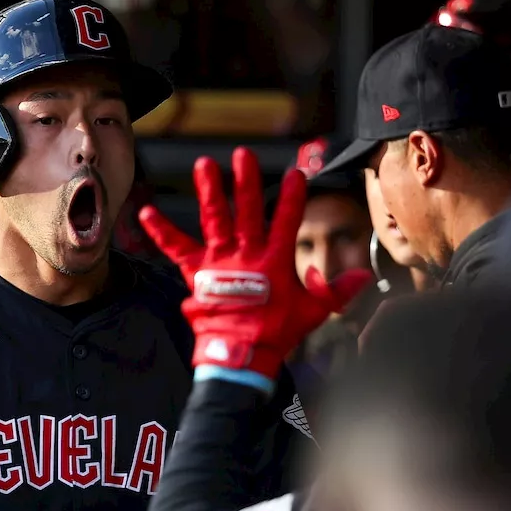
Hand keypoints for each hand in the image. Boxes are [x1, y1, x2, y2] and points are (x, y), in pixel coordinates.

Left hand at [138, 147, 371, 379]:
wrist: (242, 356)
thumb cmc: (277, 334)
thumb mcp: (313, 312)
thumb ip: (337, 291)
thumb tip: (365, 276)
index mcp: (276, 261)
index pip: (287, 222)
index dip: (292, 198)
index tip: (296, 173)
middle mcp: (247, 255)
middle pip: (247, 212)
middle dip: (246, 182)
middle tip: (243, 154)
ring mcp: (221, 262)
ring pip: (215, 220)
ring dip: (210, 192)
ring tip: (204, 165)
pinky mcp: (198, 275)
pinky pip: (177, 249)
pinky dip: (161, 231)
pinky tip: (145, 212)